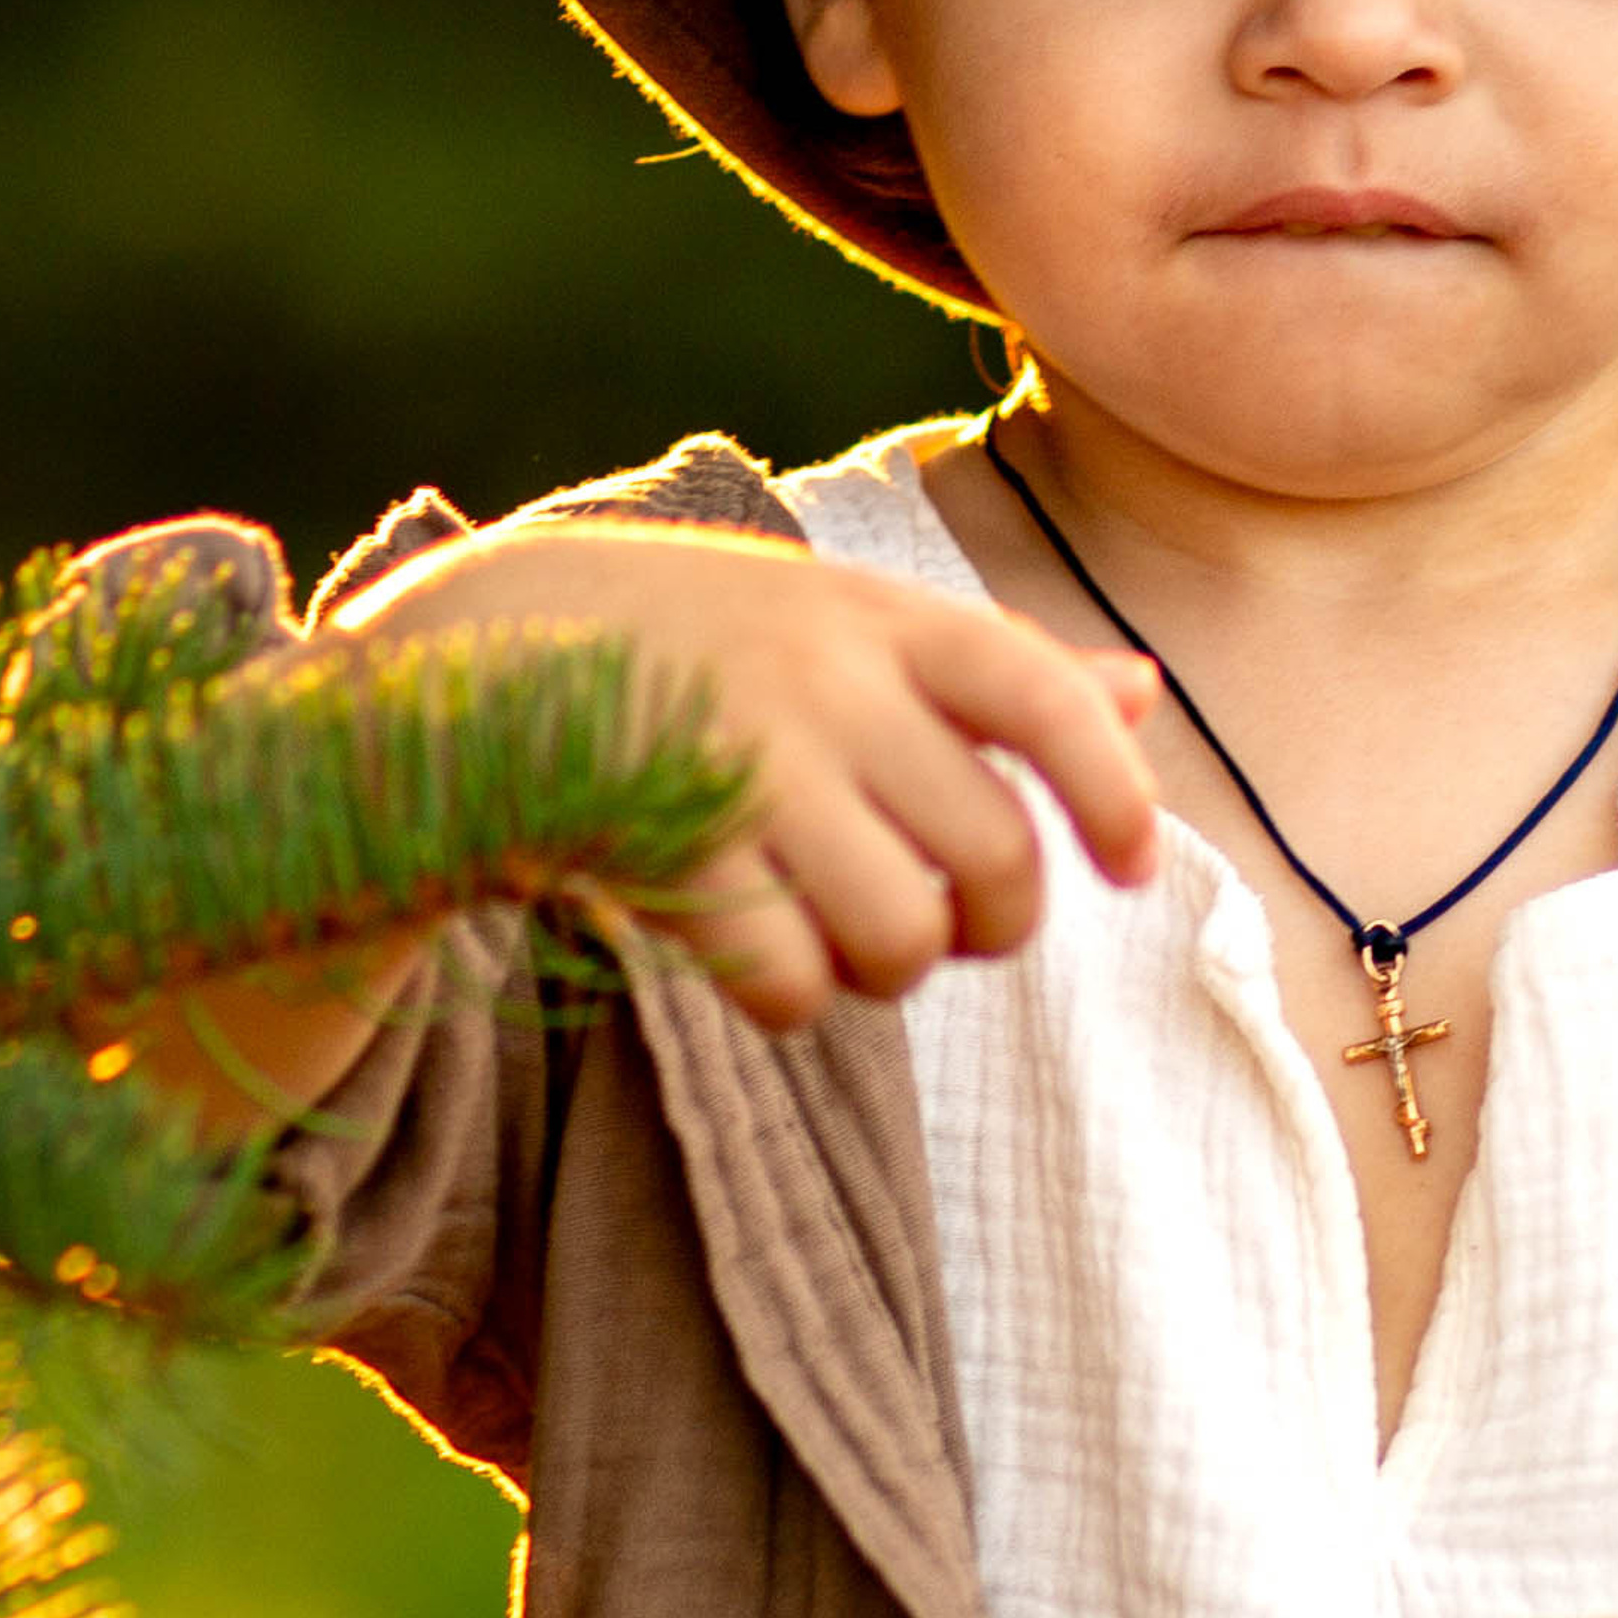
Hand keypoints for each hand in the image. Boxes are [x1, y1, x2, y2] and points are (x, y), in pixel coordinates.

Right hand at [332, 518, 1162, 1031]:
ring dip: (890, 971)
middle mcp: (825, 683)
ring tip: (843, 939)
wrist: (474, 648)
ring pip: (903, 934)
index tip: (1130, 871)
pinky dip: (792, 1000)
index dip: (1112, 794)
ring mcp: (745, 765)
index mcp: (878, 617)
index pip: (1043, 700)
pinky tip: (762, 964)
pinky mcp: (668, 849)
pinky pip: (789, 981)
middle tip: (943, 922)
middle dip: (991, 923)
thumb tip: (1143, 694)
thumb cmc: (693, 642)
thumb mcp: (842, 620)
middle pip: (993, 852)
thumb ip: (992, 667)